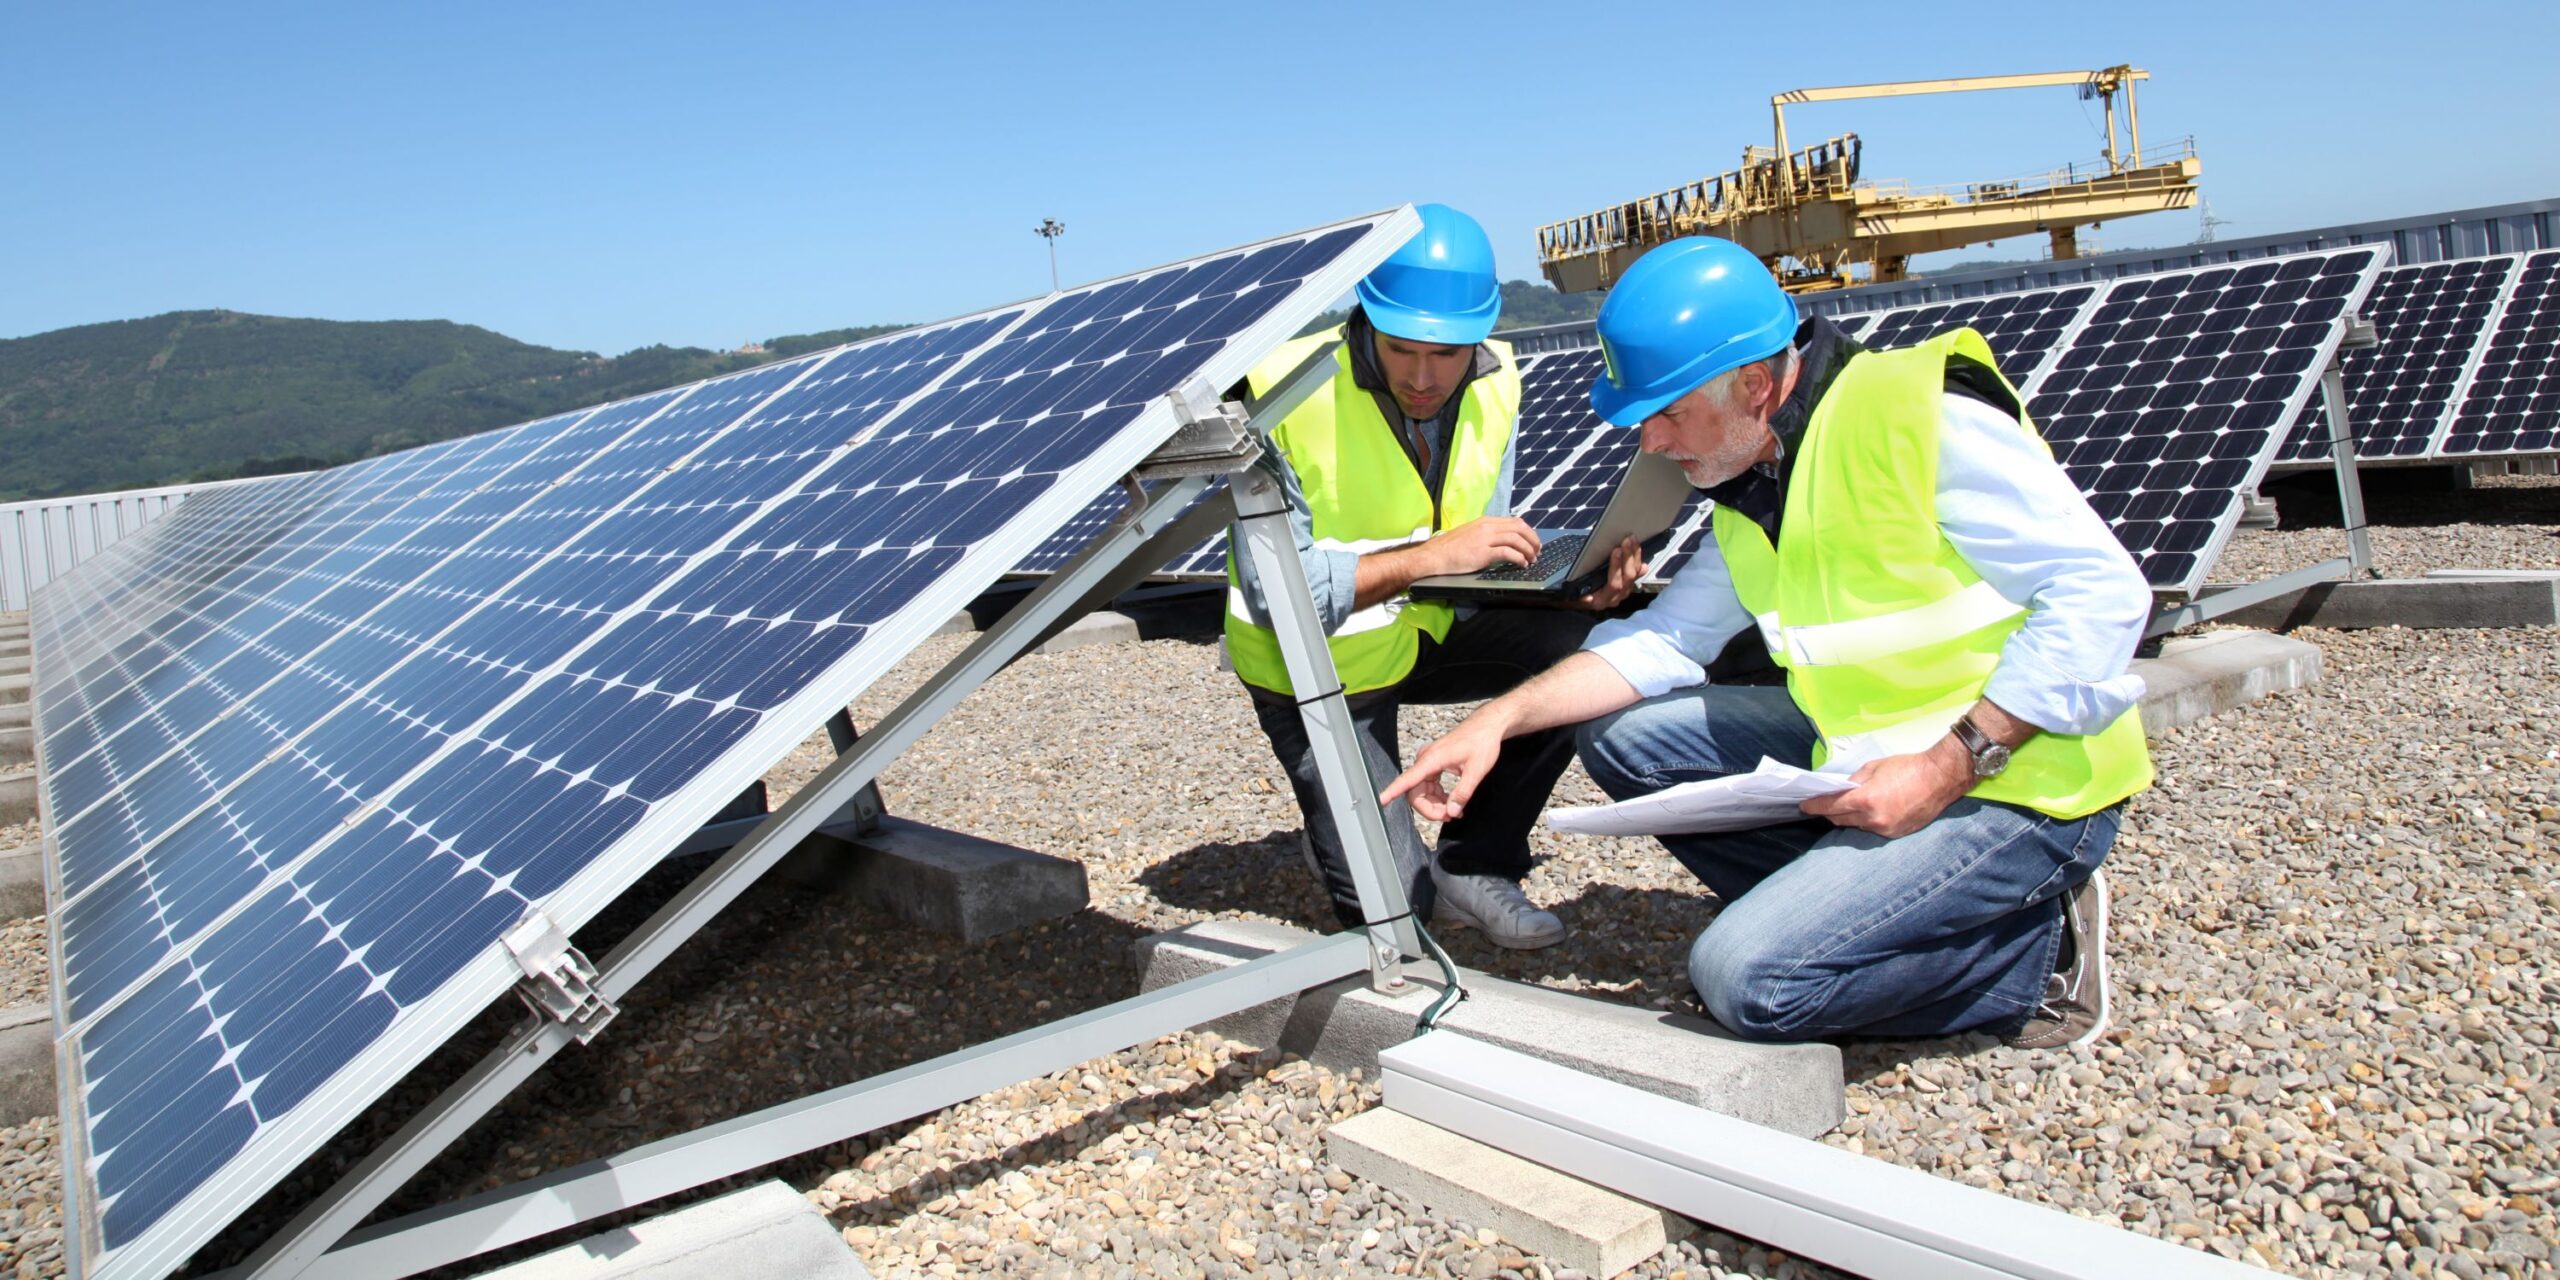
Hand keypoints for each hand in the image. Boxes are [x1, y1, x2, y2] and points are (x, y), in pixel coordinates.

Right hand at [1380, 718, 1506, 821]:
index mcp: (1432, 759)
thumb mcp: (1476, 770)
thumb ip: (1462, 793)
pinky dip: (1438, 796)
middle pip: (1415, 792)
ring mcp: (1429, 761)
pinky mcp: (1434, 763)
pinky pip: (1428, 785)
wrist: (1487, 725)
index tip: (1380, 800)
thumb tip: (1451, 811)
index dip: (1392, 792)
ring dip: (1435, 804)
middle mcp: (1426, 760)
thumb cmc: (1482, 742)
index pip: (1407, 779)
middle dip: (1430, 808)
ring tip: (1455, 811)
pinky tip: (1451, 801)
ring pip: (1421, 790)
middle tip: (1450, 816)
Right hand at [1422, 516, 1540, 576]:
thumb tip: (1503, 541)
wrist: (1434, 555)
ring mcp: (1485, 539)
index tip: (1533, 542)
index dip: (1528, 532)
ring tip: (1532, 559)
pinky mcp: (1483, 553)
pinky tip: (1522, 564)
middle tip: (1537, 551)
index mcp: (1485, 521)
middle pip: (1519, 528)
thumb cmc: (1450, 548)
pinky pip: (1508, 552)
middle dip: (1533, 539)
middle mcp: (1487, 527)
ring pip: (1516, 539)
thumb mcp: (1471, 534)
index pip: (1515, 521)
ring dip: (1528, 550)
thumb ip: (1487, 534)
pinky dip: (1519, 558)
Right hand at [1573, 536, 1647, 610]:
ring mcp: (1623, 593)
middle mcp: (1615, 598)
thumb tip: (1588, 595)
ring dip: (1635, 556)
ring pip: (1634, 575)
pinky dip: (1639, 564)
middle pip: (1627, 577)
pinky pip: (1637, 575)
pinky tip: (1640, 554)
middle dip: (1628, 557)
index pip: (1614, 584)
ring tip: (1632, 541)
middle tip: (1626, 541)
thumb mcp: (1576, 591)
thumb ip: (1581, 589)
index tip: (1616, 551)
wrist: (1580, 601)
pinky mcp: (1627, 587)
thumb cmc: (1577, 594)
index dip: (1616, 568)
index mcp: (1601, 600)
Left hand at [1798, 741, 1972, 837]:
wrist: (1940, 778)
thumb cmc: (1908, 767)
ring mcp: (1886, 829)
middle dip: (1829, 812)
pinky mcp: (1897, 834)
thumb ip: (1853, 781)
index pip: (1830, 807)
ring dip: (1850, 817)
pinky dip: (1867, 821)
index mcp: (1866, 800)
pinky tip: (1870, 811)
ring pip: (1857, 826)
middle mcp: (1874, 819)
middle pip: (1840, 820)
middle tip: (1824, 803)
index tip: (1804, 805)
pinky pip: (1873, 829)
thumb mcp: (1874, 767)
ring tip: (1849, 805)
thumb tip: (1838, 790)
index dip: (1814, 806)